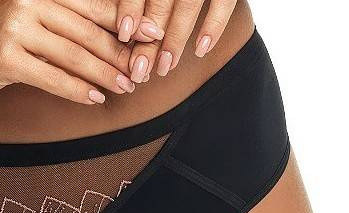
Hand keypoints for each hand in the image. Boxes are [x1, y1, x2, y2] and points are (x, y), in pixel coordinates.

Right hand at [0, 0, 149, 104]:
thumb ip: (66, 25)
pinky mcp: (6, 59)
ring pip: (74, 55)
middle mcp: (29, 3)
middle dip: (119, 53)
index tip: (153, 35)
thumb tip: (117, 37)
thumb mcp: (32, 22)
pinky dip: (77, 90)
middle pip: (87, 32)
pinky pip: (52, 78)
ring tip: (125, 87)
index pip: (92, 6)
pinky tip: (95, 98)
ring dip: (104, 74)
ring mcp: (16, 30)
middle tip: (142, 70)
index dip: (126, 22)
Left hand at [115, 0, 237, 81]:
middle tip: (140, 69)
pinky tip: (201, 50)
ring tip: (165, 66)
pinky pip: (223, 4)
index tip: (125, 35)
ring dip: (175, 39)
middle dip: (149, 39)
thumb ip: (142, 1)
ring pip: (187, 7)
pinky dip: (213, 27)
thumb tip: (126, 31)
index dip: (131, 10)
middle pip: (160, 4)